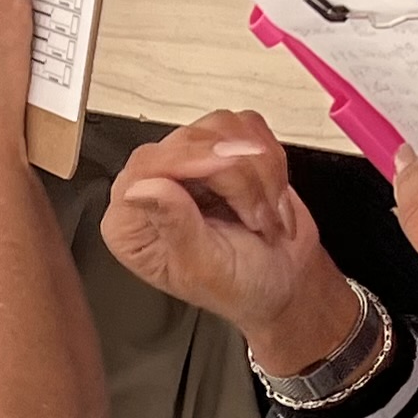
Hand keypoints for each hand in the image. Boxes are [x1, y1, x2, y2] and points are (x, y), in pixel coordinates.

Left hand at [100, 111, 352, 363]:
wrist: (284, 286)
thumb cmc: (241, 289)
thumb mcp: (206, 269)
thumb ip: (175, 226)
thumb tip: (141, 190)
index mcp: (133, 223)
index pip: (147, 165)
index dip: (189, 157)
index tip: (229, 163)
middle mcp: (154, 187)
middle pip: (189, 141)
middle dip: (239, 179)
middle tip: (259, 218)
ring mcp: (189, 166)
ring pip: (223, 129)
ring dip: (259, 174)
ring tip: (264, 217)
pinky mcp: (222, 151)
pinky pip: (247, 128)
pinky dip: (271, 163)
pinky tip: (270, 198)